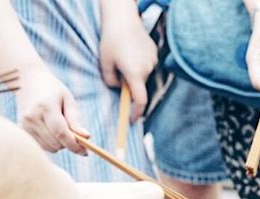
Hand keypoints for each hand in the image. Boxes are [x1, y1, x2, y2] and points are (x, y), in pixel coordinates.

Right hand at [16, 64, 88, 153]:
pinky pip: (42, 146)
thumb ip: (75, 120)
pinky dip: (50, 142)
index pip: (61, 132)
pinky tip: (49, 129)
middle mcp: (32, 117)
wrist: (27, 81)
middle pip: (56, 143)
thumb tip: (86, 137)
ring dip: (59, 143)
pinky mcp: (22, 130)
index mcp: (45, 107)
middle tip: (73, 132)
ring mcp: (24, 124)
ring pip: (50, 148)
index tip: (85, 151)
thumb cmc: (52, 90)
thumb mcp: (68, 100)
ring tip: (59, 127)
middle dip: (68, 142)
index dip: (74, 144)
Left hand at [99, 4, 157, 120]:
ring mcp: (153, 61)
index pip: (140, 101)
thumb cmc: (111, 41)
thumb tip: (119, 88)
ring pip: (143, 75)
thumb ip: (111, 81)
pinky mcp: (154, 54)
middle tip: (117, 72)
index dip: (136, 112)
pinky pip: (146, 65)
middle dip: (129, 85)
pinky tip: (130, 50)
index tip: (131, 119)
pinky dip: (138, 64)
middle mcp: (147, 69)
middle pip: (139, 87)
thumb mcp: (104, 64)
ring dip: (133, 73)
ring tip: (122, 56)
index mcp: (134, 74)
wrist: (123, 18)